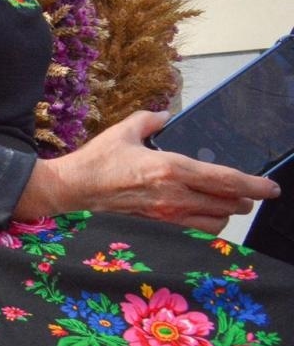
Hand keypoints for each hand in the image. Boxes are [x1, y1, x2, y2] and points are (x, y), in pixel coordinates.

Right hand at [14, 110, 279, 232]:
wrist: (73, 189)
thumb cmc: (97, 160)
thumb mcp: (124, 131)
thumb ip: (149, 120)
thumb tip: (165, 115)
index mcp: (171, 168)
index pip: (225, 179)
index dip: (253, 184)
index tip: (270, 187)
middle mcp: (175, 195)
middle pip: (227, 204)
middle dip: (244, 199)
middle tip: (249, 193)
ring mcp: (167, 214)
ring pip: (215, 221)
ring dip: (226, 213)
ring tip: (226, 204)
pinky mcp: (158, 225)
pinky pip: (196, 230)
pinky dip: (207, 224)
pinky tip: (203, 215)